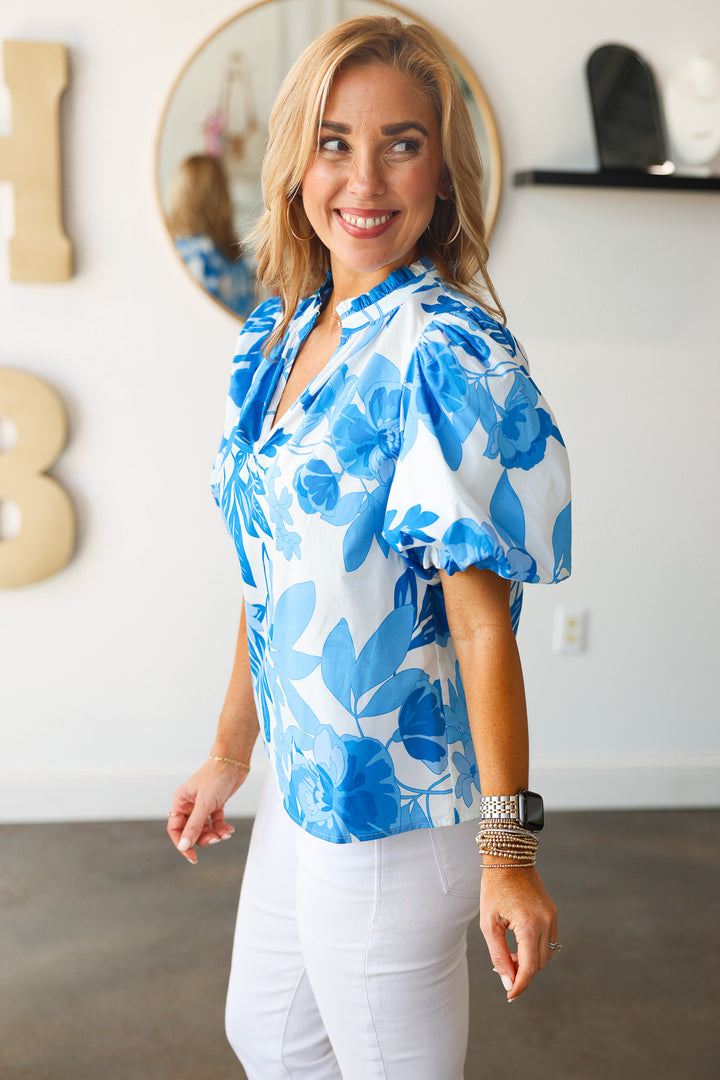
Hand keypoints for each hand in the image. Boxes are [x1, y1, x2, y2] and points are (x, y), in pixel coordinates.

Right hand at [167, 759, 247, 863]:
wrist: (234, 761)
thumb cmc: (216, 777)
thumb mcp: (205, 804)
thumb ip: (194, 826)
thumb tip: (184, 846)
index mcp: (180, 801)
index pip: (176, 829)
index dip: (183, 844)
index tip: (193, 857)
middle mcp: (189, 804)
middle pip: (192, 831)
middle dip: (204, 838)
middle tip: (217, 839)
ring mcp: (203, 804)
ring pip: (205, 828)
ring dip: (215, 834)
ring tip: (226, 834)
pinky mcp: (215, 804)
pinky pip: (215, 822)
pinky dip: (222, 827)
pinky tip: (229, 829)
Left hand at [479, 865, 557, 1001]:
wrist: (508, 858)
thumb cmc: (494, 888)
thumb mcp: (489, 923)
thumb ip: (499, 956)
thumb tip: (508, 982)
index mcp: (528, 925)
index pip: (529, 967)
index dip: (520, 985)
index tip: (509, 996)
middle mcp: (545, 922)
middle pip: (539, 964)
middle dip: (523, 971)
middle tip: (504, 965)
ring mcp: (552, 917)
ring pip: (547, 955)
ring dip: (531, 961)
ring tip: (511, 953)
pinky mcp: (553, 912)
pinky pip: (550, 940)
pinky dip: (536, 948)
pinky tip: (520, 942)